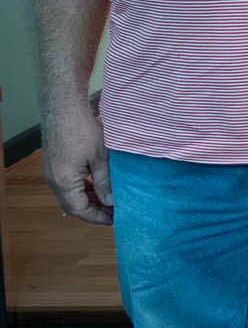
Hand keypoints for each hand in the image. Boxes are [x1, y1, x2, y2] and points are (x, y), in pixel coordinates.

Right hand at [42, 103, 112, 225]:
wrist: (64, 108)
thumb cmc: (82, 130)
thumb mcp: (101, 158)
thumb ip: (105, 182)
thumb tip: (110, 201)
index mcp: (64, 182)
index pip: (80, 210)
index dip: (97, 217)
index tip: (114, 219)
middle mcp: (54, 180)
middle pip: (73, 205)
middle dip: (94, 210)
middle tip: (115, 212)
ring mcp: (52, 172)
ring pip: (71, 195)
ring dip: (89, 200)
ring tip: (110, 200)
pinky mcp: (54, 164)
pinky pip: (68, 184)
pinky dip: (83, 188)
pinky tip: (98, 186)